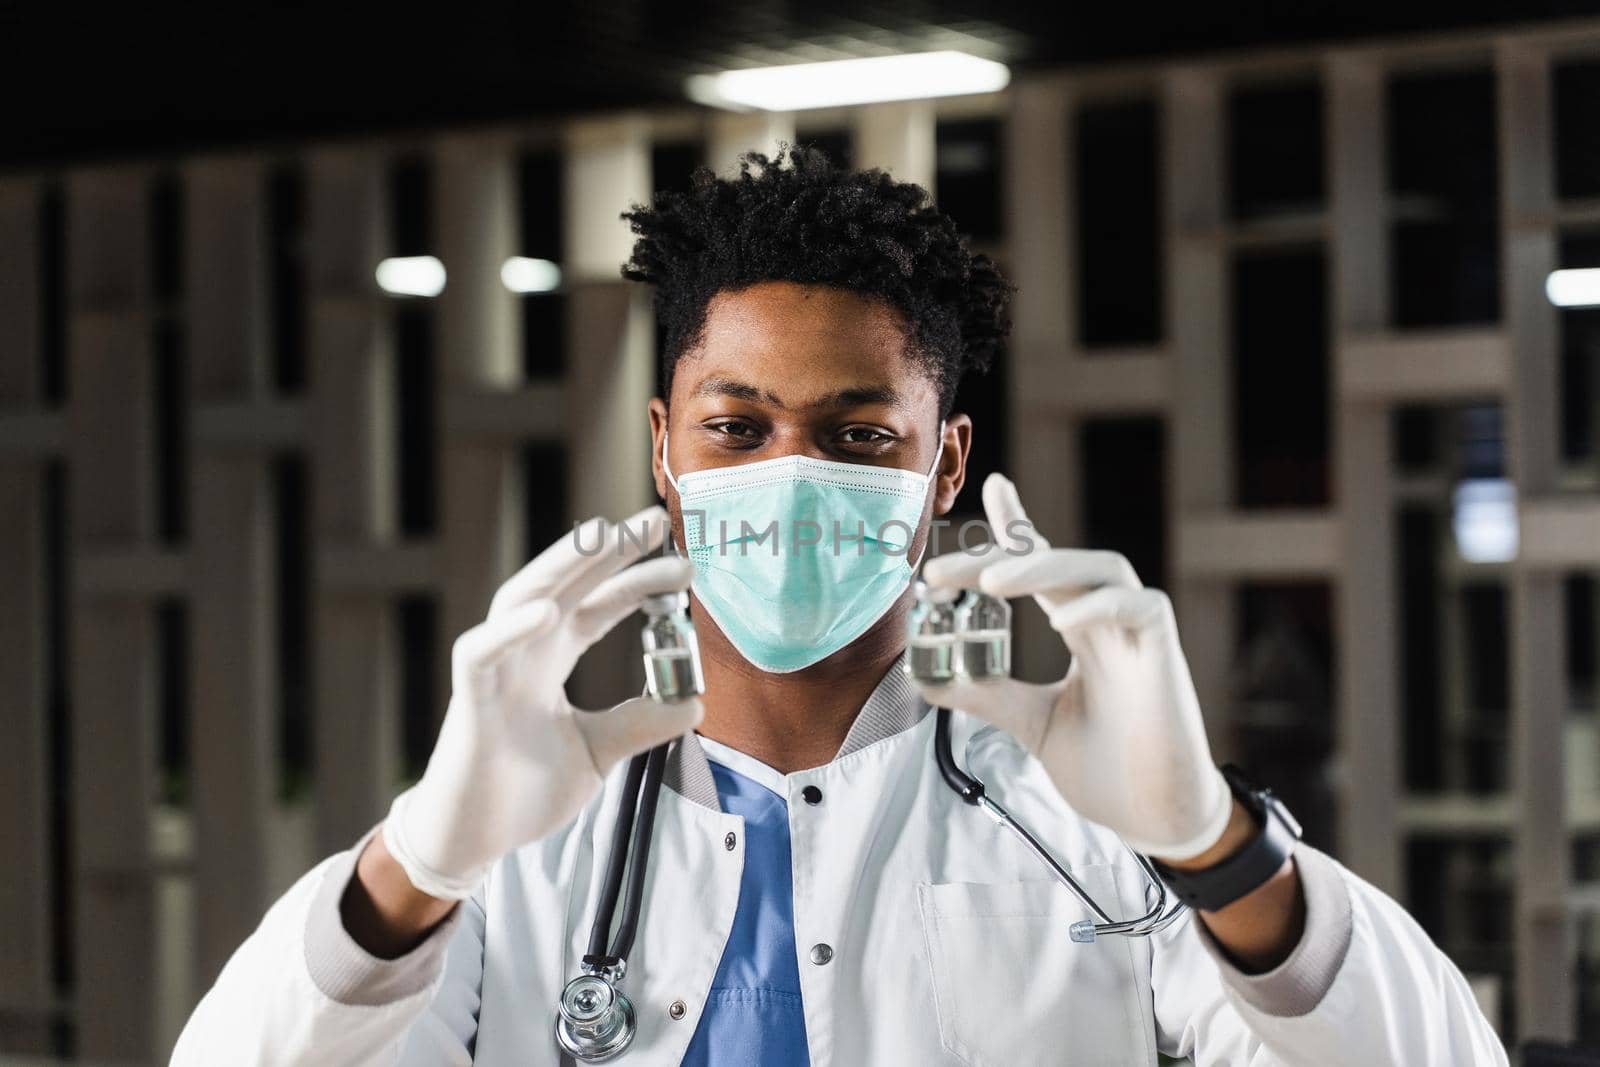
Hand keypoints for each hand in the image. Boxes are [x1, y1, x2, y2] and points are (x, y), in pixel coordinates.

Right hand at [382, 505, 702, 899]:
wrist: (474, 839)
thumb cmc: (523, 792)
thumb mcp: (599, 753)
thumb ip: (640, 723)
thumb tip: (693, 703)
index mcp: (551, 660)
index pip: (596, 604)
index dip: (633, 578)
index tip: (681, 562)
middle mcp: (524, 653)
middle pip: (565, 586)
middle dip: (607, 552)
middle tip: (653, 521)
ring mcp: (495, 671)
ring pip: (522, 598)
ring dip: (559, 565)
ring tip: (603, 536)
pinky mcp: (469, 700)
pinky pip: (481, 653)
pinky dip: (509, 629)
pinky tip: (544, 611)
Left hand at [912, 474, 1231, 861]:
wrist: (1157, 820)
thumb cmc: (1108, 770)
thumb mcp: (1032, 723)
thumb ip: (989, 694)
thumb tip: (931, 677)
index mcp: (1081, 629)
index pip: (1047, 562)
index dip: (1021, 524)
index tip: (992, 487)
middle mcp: (1108, 621)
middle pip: (1060, 559)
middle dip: (1002, 552)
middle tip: (943, 571)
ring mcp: (1139, 633)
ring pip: (1100, 567)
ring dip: (1044, 566)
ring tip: (992, 581)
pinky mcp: (1165, 654)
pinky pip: (1140, 608)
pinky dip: (1100, 606)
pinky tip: (1062, 620)